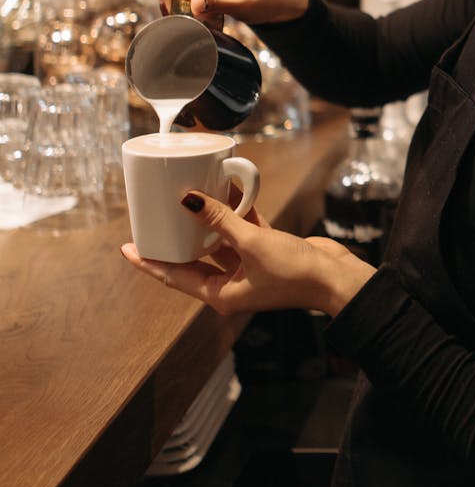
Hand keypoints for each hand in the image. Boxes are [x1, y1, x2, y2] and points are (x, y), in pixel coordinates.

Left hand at [120, 189, 375, 317]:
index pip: (174, 277)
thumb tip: (189, 201)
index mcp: (221, 295)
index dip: (149, 262)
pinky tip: (229, 191)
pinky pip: (243, 232)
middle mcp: (232, 285)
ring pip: (219, 243)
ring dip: (208, 221)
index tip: (126, 249)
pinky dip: (237, 214)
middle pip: (193, 259)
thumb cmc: (294, 273)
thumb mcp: (252, 245)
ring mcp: (250, 270)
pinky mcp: (267, 254)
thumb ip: (221, 221)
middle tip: (156, 217)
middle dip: (176, 238)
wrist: (335, 278)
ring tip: (190, 197)